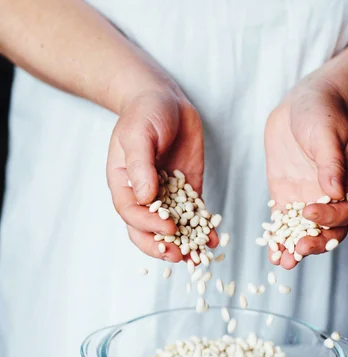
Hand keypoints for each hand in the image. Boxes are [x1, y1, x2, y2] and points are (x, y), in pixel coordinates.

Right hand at [107, 87, 216, 260]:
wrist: (165, 100)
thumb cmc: (145, 113)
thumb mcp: (138, 134)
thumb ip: (140, 164)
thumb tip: (146, 197)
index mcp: (124, 183)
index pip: (130, 213)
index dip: (147, 225)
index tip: (168, 229)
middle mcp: (143, 194)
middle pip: (146, 230)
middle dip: (162, 246)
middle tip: (180, 256)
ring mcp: (166, 195)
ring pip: (171, 228)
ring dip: (184, 245)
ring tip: (199, 257)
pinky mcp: (187, 191)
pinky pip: (193, 215)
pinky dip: (203, 229)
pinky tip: (214, 240)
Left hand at [264, 80, 347, 269]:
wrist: (301, 104)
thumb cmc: (321, 114)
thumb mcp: (327, 134)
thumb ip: (330, 162)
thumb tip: (333, 189)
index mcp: (346, 183)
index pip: (343, 211)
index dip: (328, 217)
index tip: (308, 212)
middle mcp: (327, 196)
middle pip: (327, 231)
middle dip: (313, 244)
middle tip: (296, 252)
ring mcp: (306, 198)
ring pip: (303, 232)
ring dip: (293, 249)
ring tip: (282, 261)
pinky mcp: (286, 196)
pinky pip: (283, 222)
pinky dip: (277, 237)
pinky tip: (270, 249)